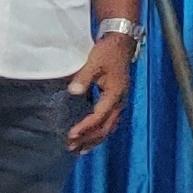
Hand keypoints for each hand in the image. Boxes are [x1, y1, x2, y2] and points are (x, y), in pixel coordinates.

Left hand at [66, 33, 134, 150]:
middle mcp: (120, 100)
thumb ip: (83, 77)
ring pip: (110, 126)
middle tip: (72, 148)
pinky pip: (110, 121)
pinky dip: (101, 131)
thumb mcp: (94, 62)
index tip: (71, 134)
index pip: (99, 116)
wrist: (121, 42)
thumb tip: (72, 92)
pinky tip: (92, 136)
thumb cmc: (107, 52)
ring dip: (95, 139)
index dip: (85, 127)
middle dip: (89, 138)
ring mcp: (120, 101)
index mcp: (114, 93)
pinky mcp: (117, 99)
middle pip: (106, 127)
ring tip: (81, 150)